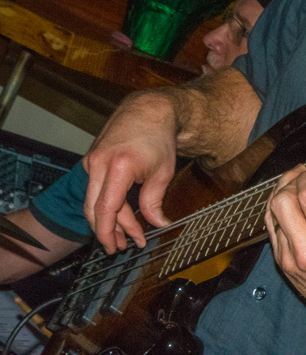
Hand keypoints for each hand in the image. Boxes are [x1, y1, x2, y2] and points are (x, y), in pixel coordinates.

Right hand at [83, 93, 176, 252]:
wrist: (149, 109)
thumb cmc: (159, 137)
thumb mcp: (163, 172)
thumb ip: (155, 201)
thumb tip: (158, 224)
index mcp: (118, 167)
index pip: (106, 210)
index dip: (111, 233)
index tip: (121, 247)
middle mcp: (99, 163)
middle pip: (94, 209)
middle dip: (107, 232)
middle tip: (120, 246)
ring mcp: (92, 160)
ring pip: (91, 200)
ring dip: (104, 220)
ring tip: (119, 236)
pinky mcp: (91, 158)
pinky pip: (93, 188)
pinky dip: (103, 203)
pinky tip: (116, 214)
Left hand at [265, 165, 305, 331]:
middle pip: (282, 201)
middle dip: (290, 181)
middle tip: (303, 175)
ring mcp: (289, 259)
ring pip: (270, 214)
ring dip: (280, 193)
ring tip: (294, 184)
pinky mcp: (282, 263)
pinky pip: (270, 228)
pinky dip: (276, 211)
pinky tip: (289, 203)